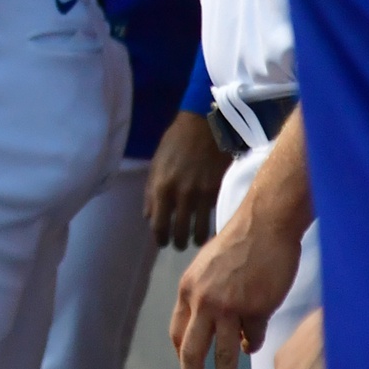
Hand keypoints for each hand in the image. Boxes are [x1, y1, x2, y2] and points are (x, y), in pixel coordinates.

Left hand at [144, 110, 231, 249]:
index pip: (158, 226)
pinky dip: (212, 227)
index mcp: (161, 188)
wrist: (205, 124)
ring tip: (196, 239)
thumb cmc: (176, 142)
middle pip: (179, 234)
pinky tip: (211, 228)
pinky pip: (213, 219)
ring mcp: (201, 195)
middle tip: (180, 243)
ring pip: (199, 233)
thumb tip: (149, 217)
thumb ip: (151, 192)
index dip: (160, 238)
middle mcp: (180, 195)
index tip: (163, 241)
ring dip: (196, 239)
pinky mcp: (219, 193)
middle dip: (178, 243)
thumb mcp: (157, 164)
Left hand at [168, 185, 304, 368]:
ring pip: (224, 355)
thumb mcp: (209, 268)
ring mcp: (230, 306)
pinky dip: (255, 340)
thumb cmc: (240, 244)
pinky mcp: (256, 309)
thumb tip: (215, 334)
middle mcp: (204, 300)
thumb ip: (206, 299)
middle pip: (193, 351)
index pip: (178, 332)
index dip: (182, 356)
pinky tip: (257, 334)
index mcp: (189, 289)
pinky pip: (255, 337)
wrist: (265, 223)